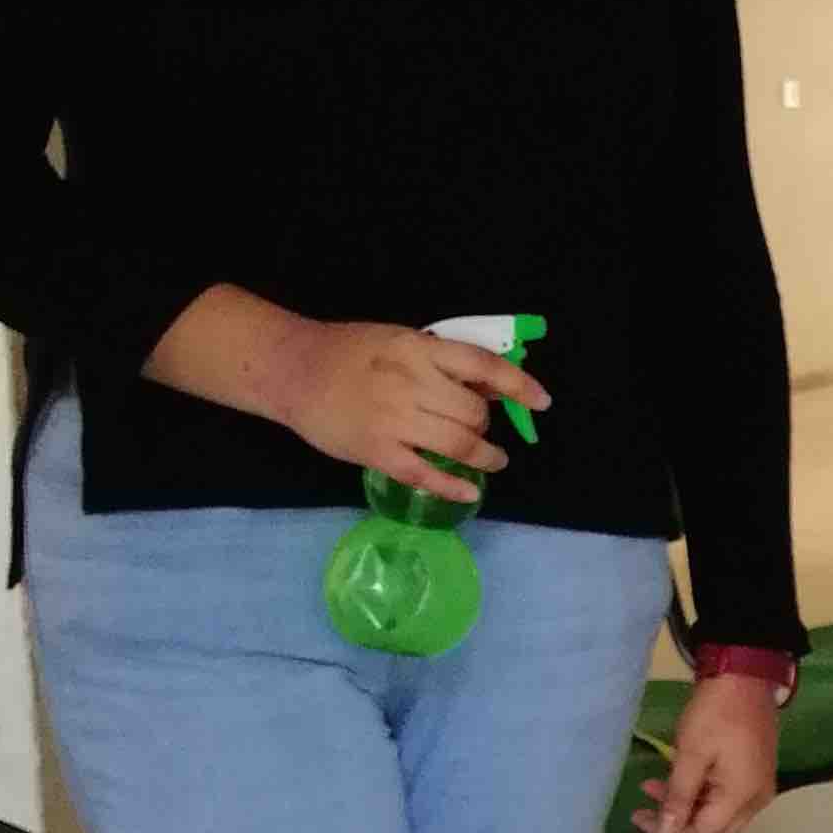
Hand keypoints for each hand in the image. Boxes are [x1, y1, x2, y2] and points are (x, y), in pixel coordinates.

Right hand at [273, 319, 533, 500]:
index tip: (541, 401)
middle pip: (474, 412)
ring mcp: (393, 420)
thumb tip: (491, 387)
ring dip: (484, 457)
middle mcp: (410, 383)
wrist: (291, 370)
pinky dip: (454, 486)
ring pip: (458, 444)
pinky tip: (470, 491)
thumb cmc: (349, 352)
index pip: (483, 366)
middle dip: (485, 424)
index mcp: (419, 349)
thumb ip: (442, 363)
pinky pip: (425, 474)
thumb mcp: (401, 341)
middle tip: (480, 429)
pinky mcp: (376, 452)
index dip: (519, 385)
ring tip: (492, 461)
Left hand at [635, 673, 781, 832]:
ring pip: (718, 818)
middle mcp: (755, 801)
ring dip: (686, 809)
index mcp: (741, 797)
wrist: (746, 678)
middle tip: (648, 809)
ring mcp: (758, 789)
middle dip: (679, 827)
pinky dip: (700, 796)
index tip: (639, 815)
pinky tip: (677, 778)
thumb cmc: (716, 713)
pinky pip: (725, 801)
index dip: (669, 832)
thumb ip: (678, 796)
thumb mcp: (690, 753)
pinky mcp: (754, 777)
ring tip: (652, 786)